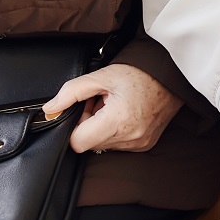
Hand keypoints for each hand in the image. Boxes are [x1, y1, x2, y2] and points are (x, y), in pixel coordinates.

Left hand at [43, 63, 182, 153]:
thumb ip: (71, 92)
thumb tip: (49, 109)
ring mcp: (139, 144)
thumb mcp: (101, 76)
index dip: (75, 126)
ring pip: (103, 145)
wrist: (170, 76)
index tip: (85, 109)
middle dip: (89, 125)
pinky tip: (124, 114)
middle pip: (90, 144)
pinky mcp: (144, 145)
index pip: (78, 142)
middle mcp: (130, 137)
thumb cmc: (138, 74)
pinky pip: (118, 145)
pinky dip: (115, 131)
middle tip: (100, 103)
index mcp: (117, 120)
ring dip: (102, 129)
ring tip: (114, 107)